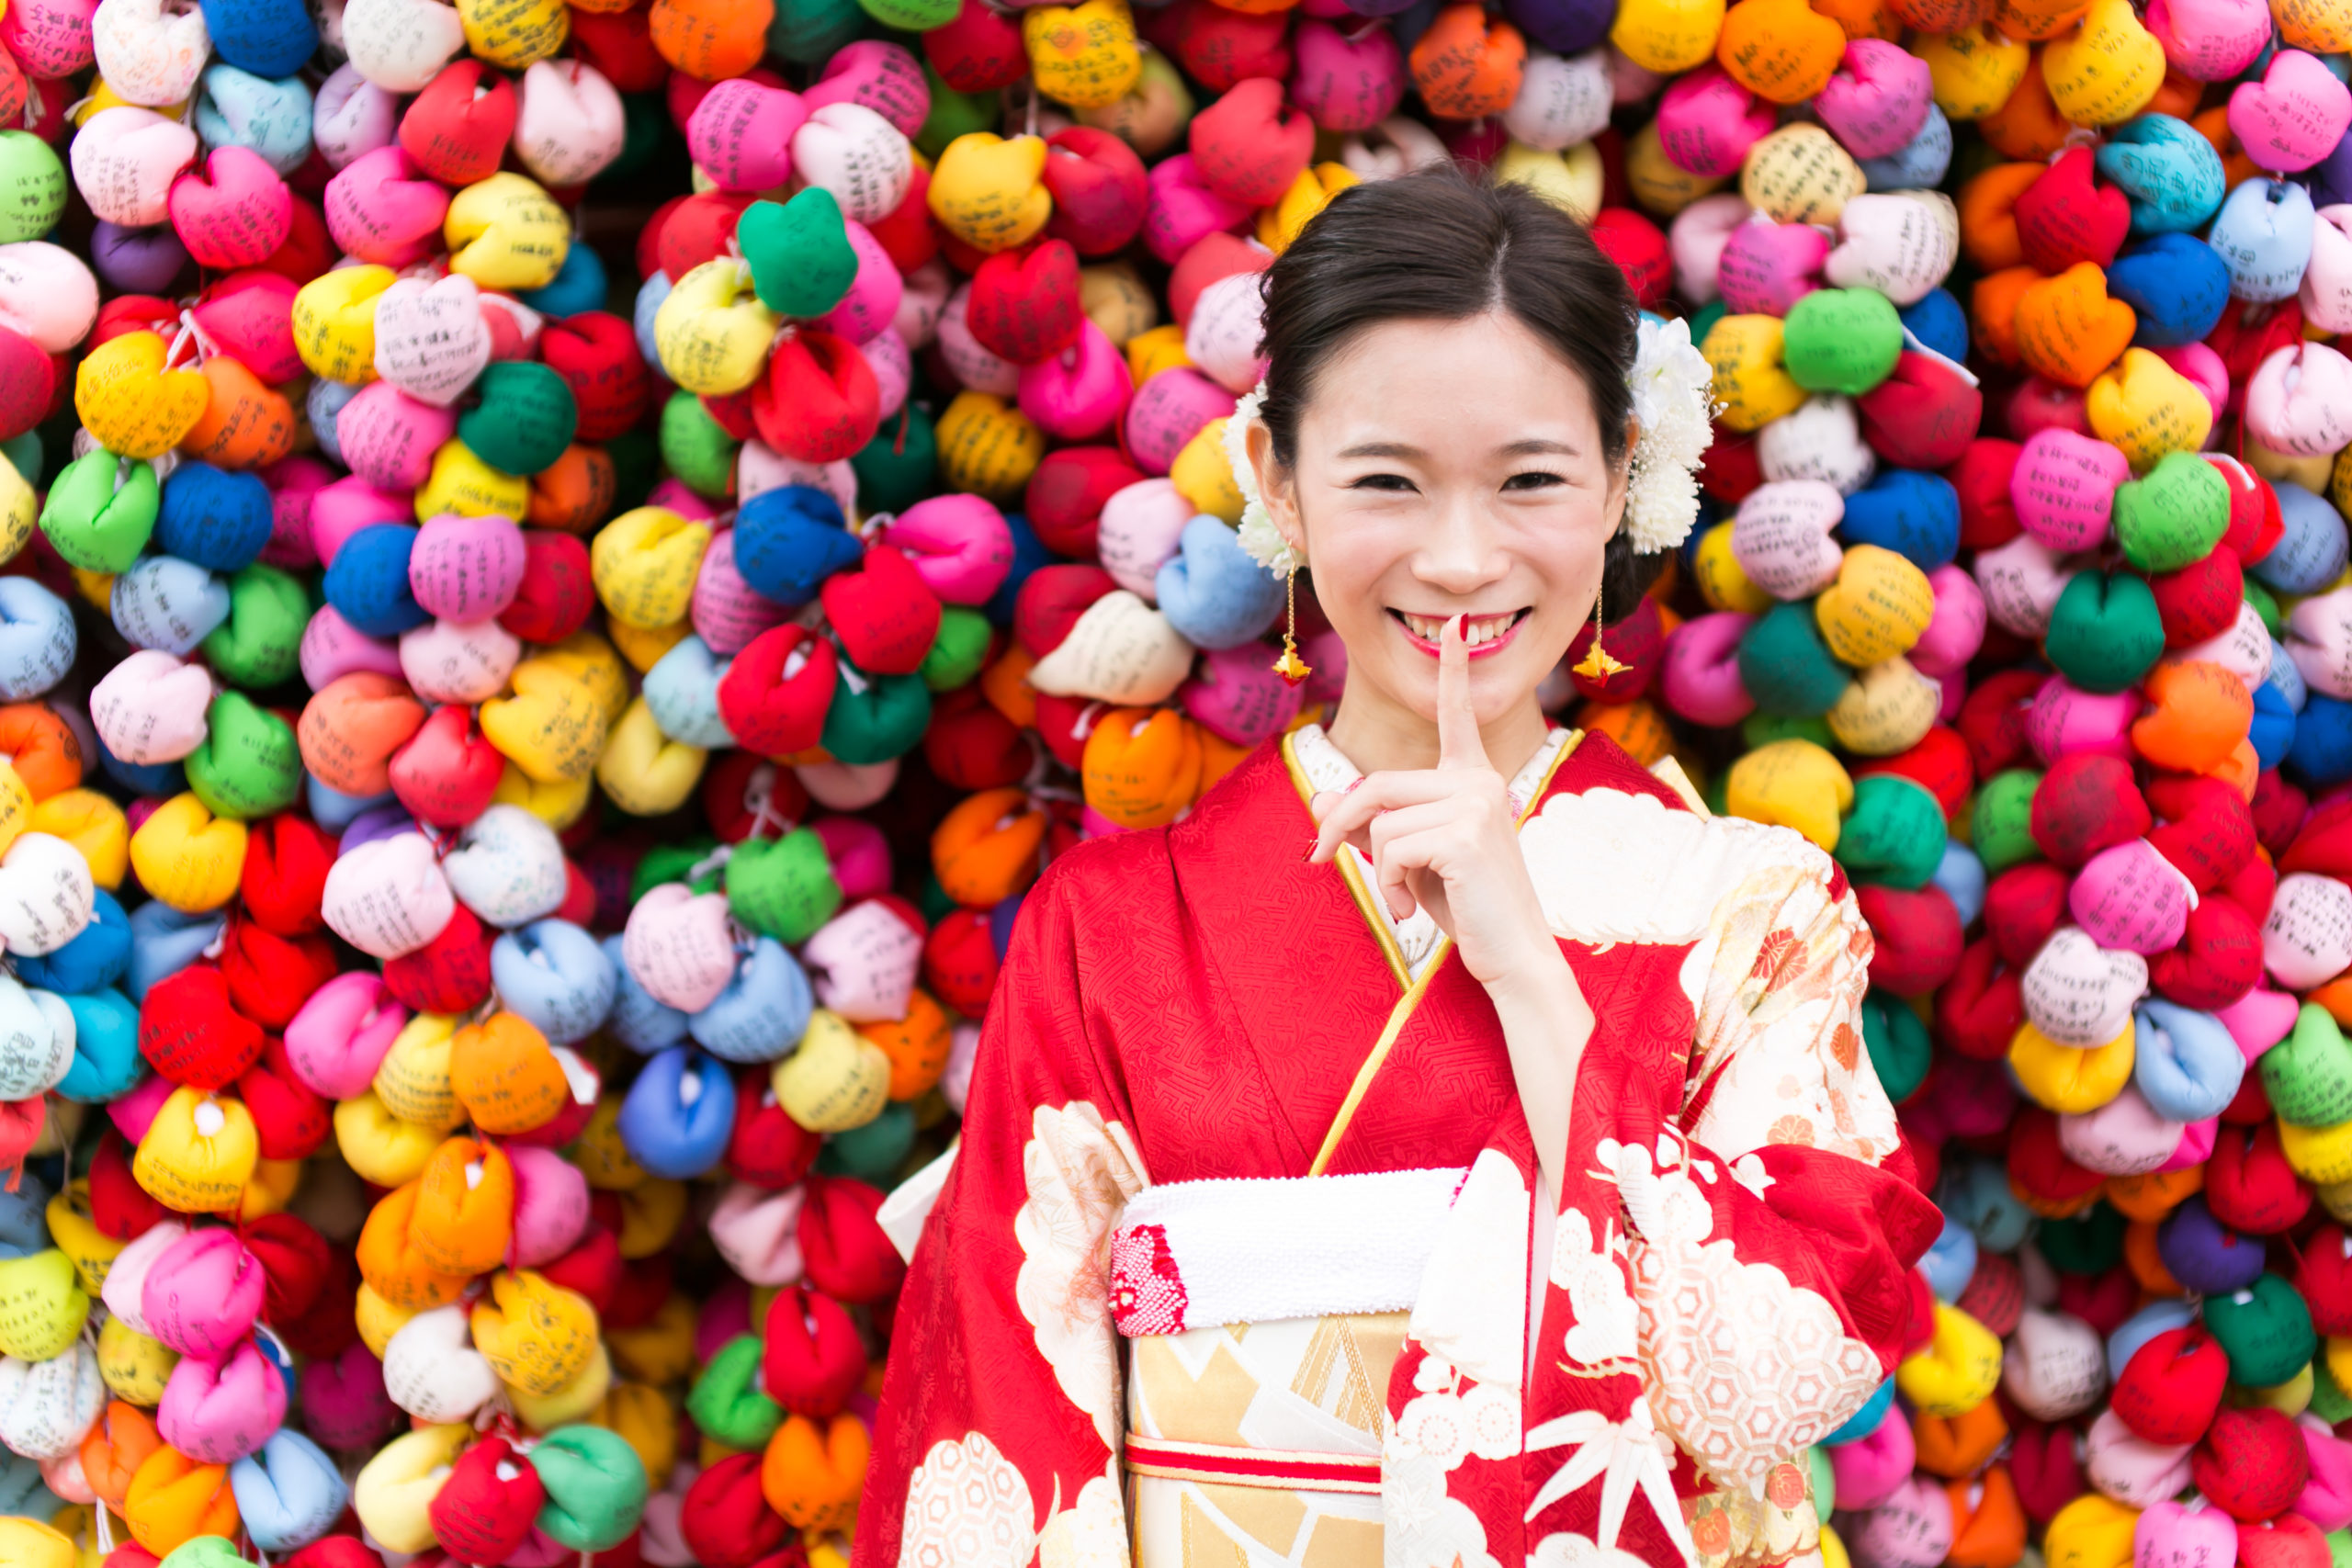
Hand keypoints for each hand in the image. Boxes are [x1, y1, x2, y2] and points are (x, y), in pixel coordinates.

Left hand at [1308, 614, 1560, 992]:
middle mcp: (1478, 781)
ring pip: (1378, 822)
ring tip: (1405, 900)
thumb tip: (1318, 803)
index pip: (1457, 715)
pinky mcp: (1463, 834)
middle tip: (1318, 859)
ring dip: (1375, 871)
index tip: (1457, 623)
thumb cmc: (1467, 909)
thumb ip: (1372, 826)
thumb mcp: (1412, 860)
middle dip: (1337, 824)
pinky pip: (1389, 849)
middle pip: (1376, 785)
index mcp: (1474, 779)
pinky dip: (1389, 886)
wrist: (1514, 957)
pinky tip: (1413, 910)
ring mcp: (1474, 803)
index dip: (1454, 670)